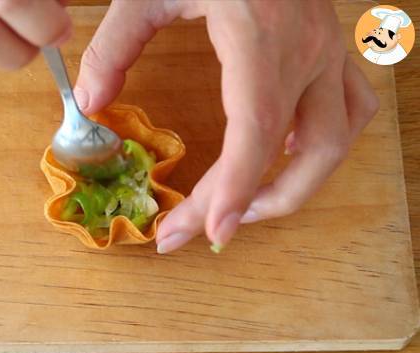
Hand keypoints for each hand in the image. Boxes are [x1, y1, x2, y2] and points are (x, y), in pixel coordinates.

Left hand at [74, 0, 378, 252]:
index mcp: (261, 35)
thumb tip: (89, 104)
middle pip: (303, 153)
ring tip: (244, 208)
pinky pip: (349, 111)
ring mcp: (328, 50)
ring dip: (296, 185)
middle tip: (203, 229)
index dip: (234, 187)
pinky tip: (284, 157)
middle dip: (254, 205)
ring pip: (336, 140)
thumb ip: (114, 45)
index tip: (207, 232)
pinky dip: (321, 147)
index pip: (256, 129)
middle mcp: (307, 49)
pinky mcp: (330, 49)